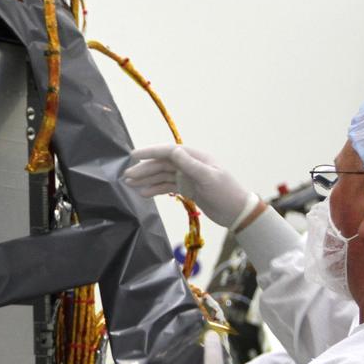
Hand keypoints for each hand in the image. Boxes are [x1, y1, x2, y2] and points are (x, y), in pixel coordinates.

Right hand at [124, 144, 258, 229]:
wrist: (237, 212)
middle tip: (126, 176)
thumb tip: (172, 150)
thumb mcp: (208, 177)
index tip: (133, 156)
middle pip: (162, 164)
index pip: (168, 151)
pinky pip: (167, 187)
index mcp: (196, 157)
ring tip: (130, 185)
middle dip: (144, 170)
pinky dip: (155, 190)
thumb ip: (189, 164)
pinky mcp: (187, 189)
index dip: (150, 152)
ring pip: (162, 176)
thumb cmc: (226, 192)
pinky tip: (143, 193)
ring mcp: (188, 177)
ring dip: (146, 180)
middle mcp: (190, 165)